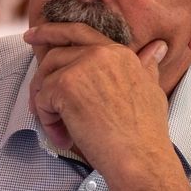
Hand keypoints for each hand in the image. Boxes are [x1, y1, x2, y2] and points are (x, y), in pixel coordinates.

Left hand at [23, 23, 171, 177]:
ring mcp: (81, 67)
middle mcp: (100, 53)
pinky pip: (42, 100)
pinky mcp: (65, 85)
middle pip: (54, 57)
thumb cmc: (146, 133)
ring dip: (45, 106)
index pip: (79, 32)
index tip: (32, 36)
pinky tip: (62, 136)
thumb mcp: (151, 90)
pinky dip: (47, 120)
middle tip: (38, 102)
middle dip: (41, 79)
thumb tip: (158, 47)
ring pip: (46, 80)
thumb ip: (146, 66)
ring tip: (58, 129)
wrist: (141, 158)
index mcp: (119, 52)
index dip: (51, 31)